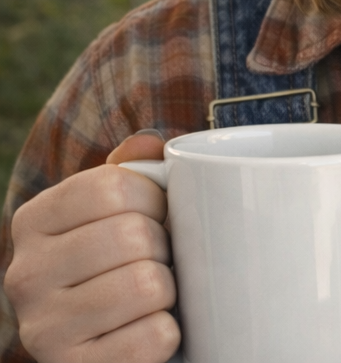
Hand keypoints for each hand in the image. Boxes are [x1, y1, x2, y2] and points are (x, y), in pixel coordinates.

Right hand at [4, 132, 179, 362]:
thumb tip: (148, 144)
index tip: (156, 214)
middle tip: (157, 258)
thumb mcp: (119, 208)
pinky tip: (148, 330)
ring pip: (146, 283)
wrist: (109, 344)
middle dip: (165, 244)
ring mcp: (43, 329)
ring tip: (153, 294)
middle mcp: (24, 274)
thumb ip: (132, 168)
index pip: (114, 185)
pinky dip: (168, 332)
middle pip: (133, 234)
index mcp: (34, 220)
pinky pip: (154, 336)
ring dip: (169, 288)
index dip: (155, 197)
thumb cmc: (122, 260)